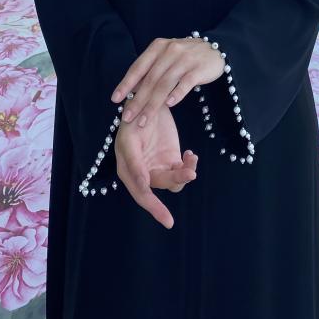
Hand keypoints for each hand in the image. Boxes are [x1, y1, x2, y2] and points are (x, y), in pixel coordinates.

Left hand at [110, 37, 224, 129]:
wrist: (215, 49)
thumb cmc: (185, 56)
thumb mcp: (166, 56)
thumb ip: (151, 70)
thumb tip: (130, 91)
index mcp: (158, 47)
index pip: (138, 67)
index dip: (126, 84)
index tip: (115, 100)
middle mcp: (170, 51)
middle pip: (150, 79)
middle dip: (137, 100)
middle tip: (127, 117)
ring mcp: (185, 59)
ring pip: (165, 84)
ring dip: (153, 104)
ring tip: (144, 120)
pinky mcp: (199, 68)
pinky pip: (186, 83)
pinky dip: (177, 94)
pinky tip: (169, 105)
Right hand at [114, 103, 197, 229]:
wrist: (148, 100)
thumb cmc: (132, 118)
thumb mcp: (129, 139)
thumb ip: (134, 163)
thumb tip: (143, 185)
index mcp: (128, 170)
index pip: (141, 193)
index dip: (153, 206)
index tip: (167, 218)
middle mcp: (143, 173)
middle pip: (161, 186)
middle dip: (176, 180)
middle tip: (190, 174)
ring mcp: (158, 167)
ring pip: (174, 182)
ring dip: (185, 173)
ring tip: (191, 158)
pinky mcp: (172, 160)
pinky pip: (183, 171)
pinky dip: (190, 165)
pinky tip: (191, 154)